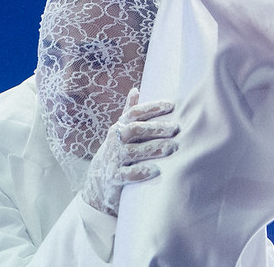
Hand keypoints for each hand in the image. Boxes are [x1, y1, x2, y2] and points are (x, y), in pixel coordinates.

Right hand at [80, 89, 178, 215]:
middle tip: (176, 128)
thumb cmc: (116, 152)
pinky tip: (156, 170)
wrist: (97, 184)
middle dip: (156, 128)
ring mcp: (112, 160)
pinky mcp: (113, 178)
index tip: (172, 105)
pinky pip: (126, 175)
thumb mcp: (120, 132)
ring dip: (153, 149)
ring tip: (172, 147)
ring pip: (132, 151)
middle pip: (134, 129)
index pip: (135, 113)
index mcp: (119, 127)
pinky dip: (140, 172)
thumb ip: (130, 112)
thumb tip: (135, 89)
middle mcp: (114, 141)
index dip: (152, 107)